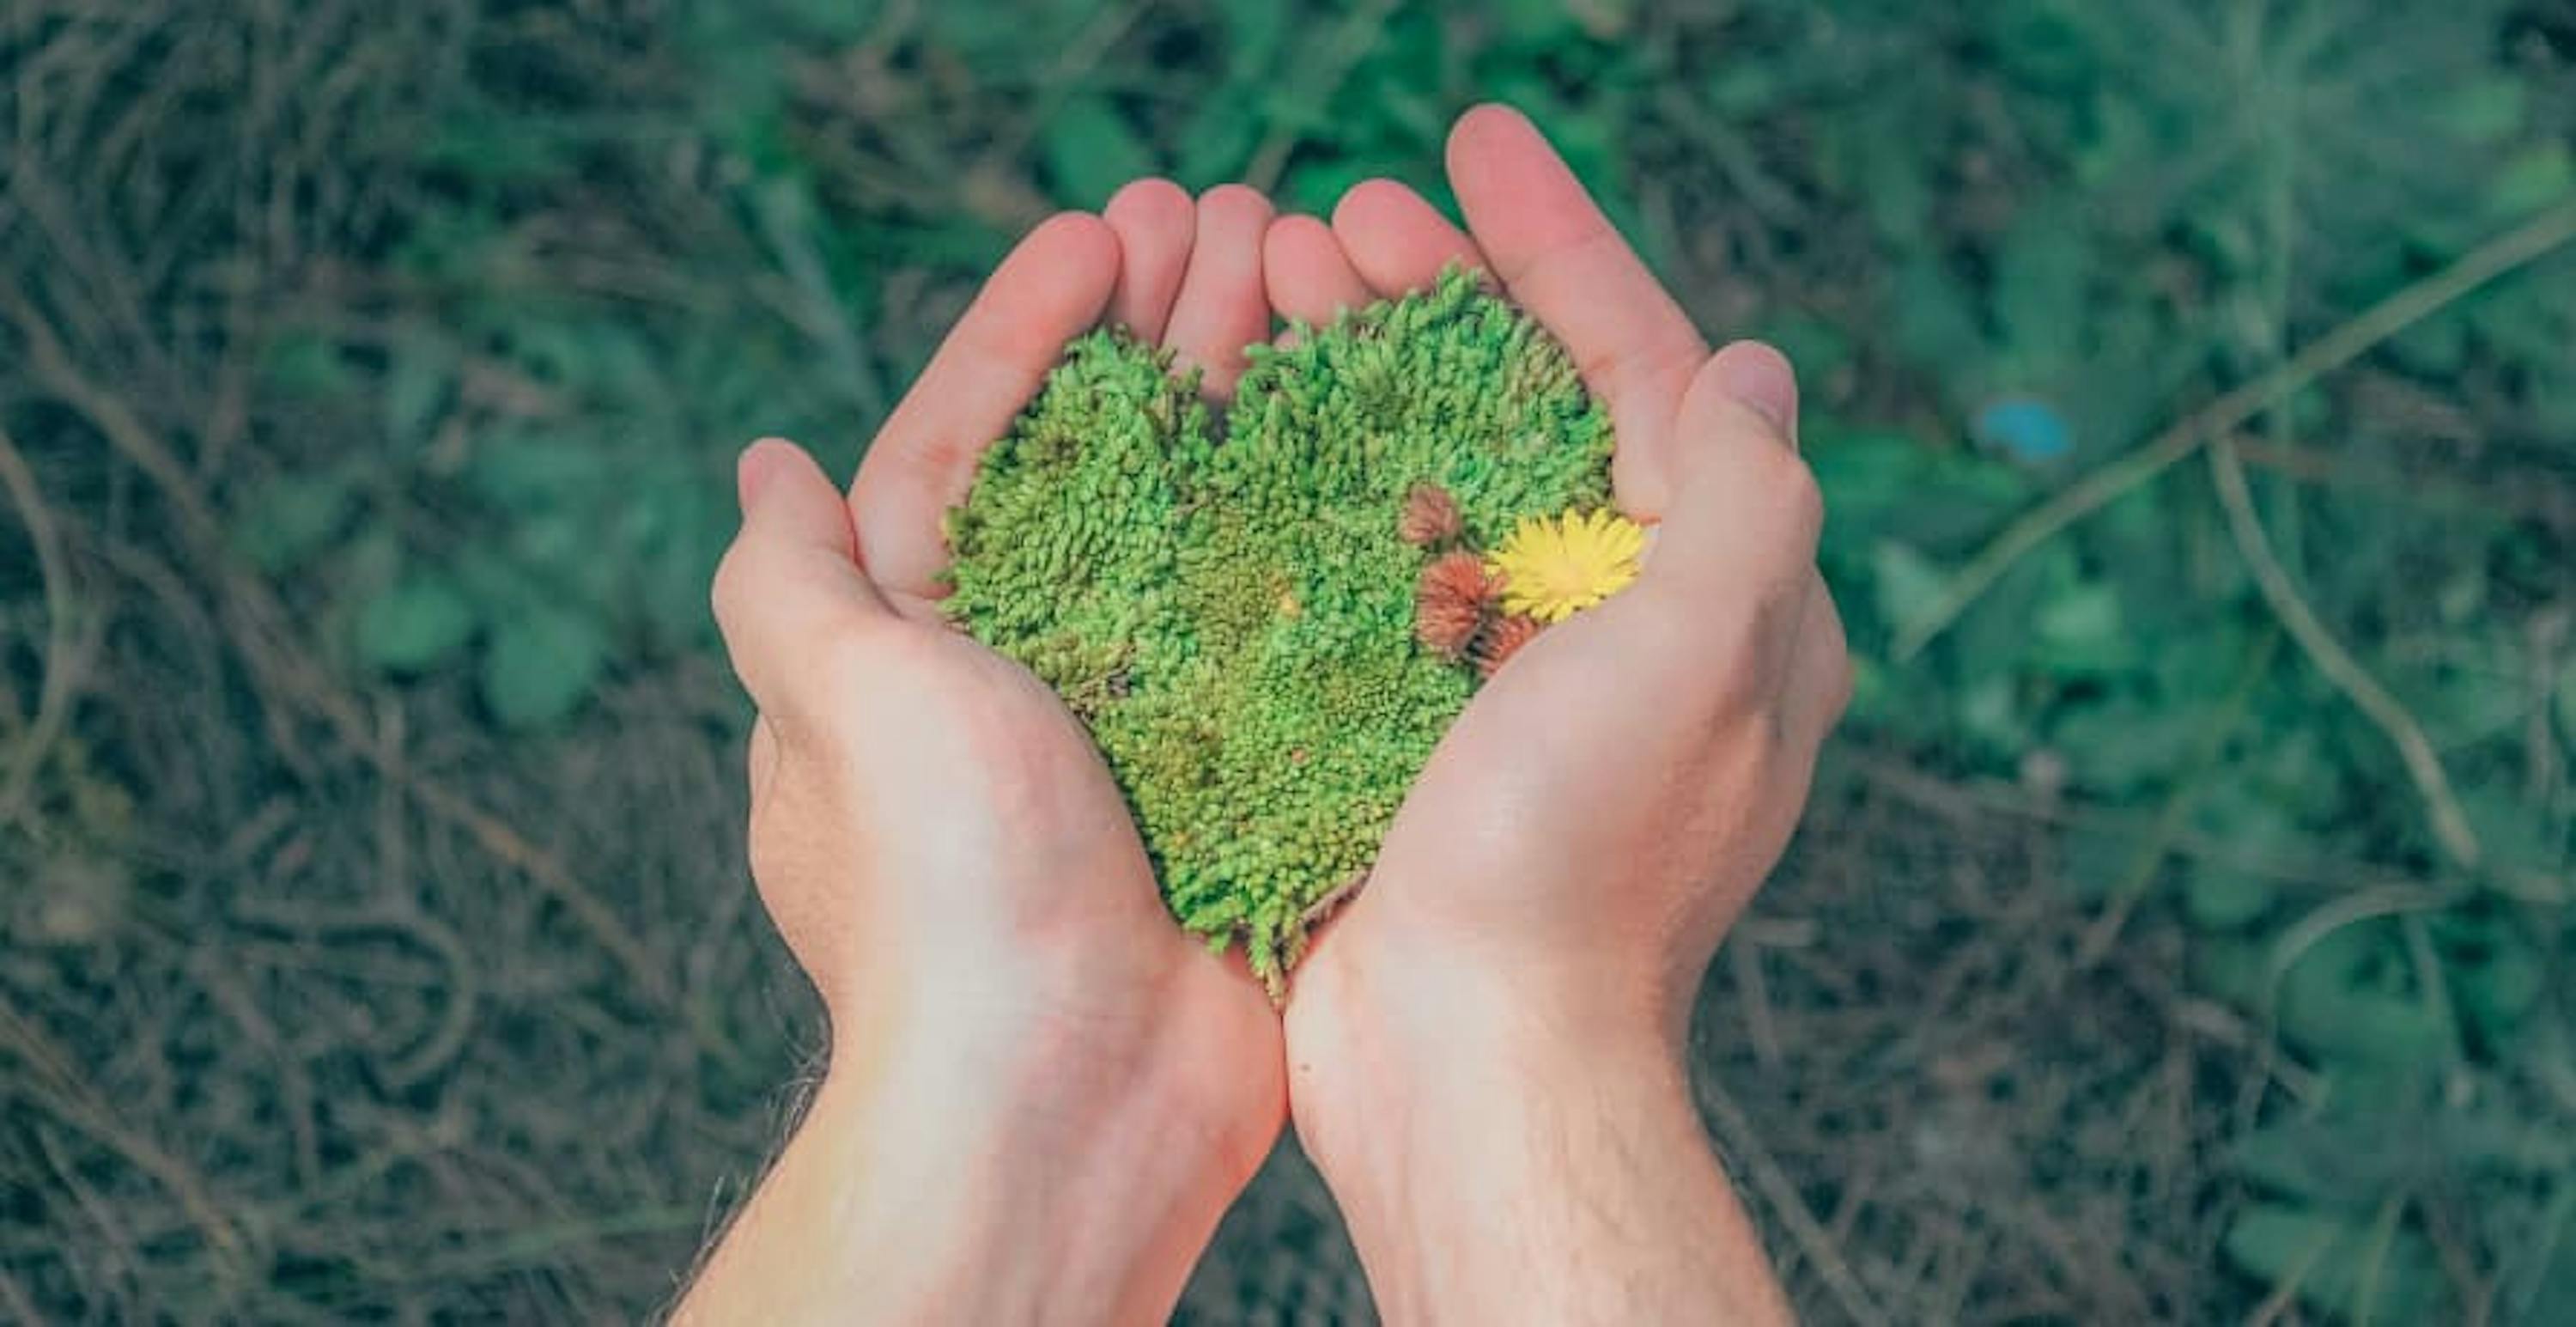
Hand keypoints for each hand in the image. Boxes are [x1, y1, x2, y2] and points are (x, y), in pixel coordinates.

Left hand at [679, 184, 1286, 1324]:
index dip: (1029, 330)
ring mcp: (1138, 732)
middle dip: (1157, 339)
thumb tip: (765, 467)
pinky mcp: (1239, 781)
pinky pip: (1282, 630)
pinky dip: (1321, 534)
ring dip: (1247, 404)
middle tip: (1237, 226)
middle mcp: (1023, 683)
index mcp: (913, 651)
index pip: (963, 447)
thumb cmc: (945, 890)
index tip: (1105, 231)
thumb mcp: (840, 703)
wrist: (1070, 1098)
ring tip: (1310, 289)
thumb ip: (790, 581)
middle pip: (1097, 467)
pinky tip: (1374, 446)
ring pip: (1201, 529)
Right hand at [1268, 106, 1848, 1322]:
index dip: (1563, 245)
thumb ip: (1740, 499)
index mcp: (1719, 598)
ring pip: (1438, 477)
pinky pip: (1371, 571)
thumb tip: (1754, 367)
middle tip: (1331, 217)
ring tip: (1267, 286)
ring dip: (1359, 375)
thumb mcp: (1698, 659)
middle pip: (1531, 409)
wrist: (1465, 1064)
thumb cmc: (1580, 867)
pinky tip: (1247, 428)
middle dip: (1438, 298)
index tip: (1475, 139)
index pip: (1648, 371)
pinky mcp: (1415, 728)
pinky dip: (1316, 488)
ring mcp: (1513, 679)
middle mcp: (1626, 626)